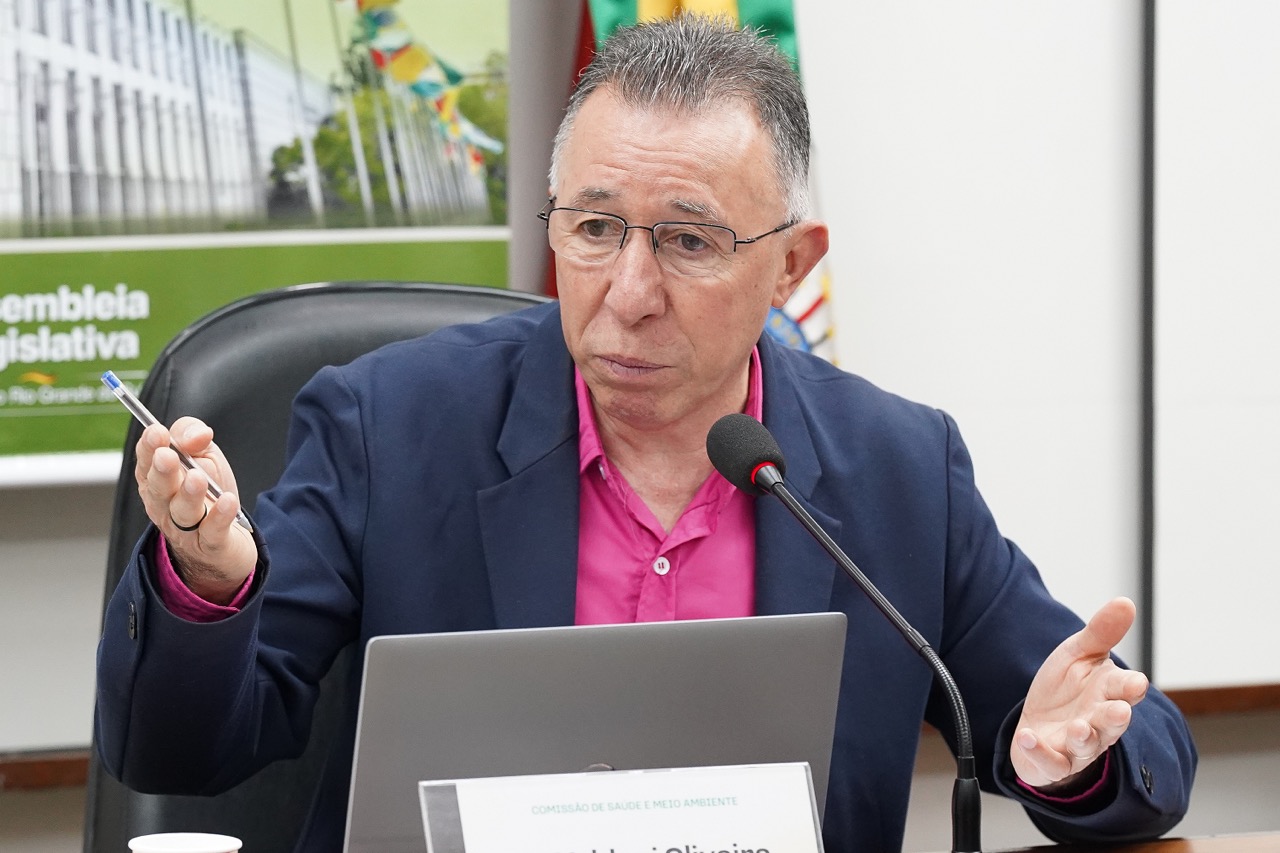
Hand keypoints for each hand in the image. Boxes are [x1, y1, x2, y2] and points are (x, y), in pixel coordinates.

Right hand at [135, 417, 256, 603]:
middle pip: (159, 490)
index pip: (146, 463)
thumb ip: (193, 436)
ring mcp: (187, 528)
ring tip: (196, 478)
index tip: (156, 431)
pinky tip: (228, 501)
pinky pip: (213, 531)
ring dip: (188, 495)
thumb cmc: (209, 491)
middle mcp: (165, 506)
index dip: (148, 448)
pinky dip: (219, 517)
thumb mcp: (203, 455)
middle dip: (162, 471)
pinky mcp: (211, 544)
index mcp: (157, 481)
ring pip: (182, 512)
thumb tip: (199, 434)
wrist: (227, 541)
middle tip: (166, 455)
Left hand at [1011, 597, 1149, 790]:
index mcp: (1108, 692)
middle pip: (1112, 722)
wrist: (1040, 722)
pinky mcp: (1054, 761)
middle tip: (1118, 711)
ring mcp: (1078, 745)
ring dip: (1083, 738)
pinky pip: (1050, 762)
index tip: (1134, 683)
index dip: (1130, 686)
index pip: (1125, 689)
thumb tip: (1125, 602)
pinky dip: (1040, 752)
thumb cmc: (1066, 688)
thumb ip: (1101, 632)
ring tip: (1078, 728)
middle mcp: (1098, 721)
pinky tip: (1028, 737)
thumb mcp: (1078, 654)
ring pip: (1087, 746)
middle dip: (1115, 718)